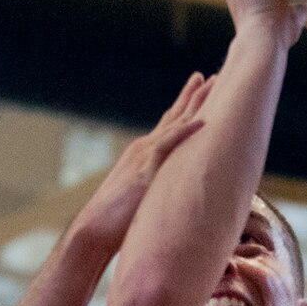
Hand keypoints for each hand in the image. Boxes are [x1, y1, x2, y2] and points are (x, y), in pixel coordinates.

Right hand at [70, 74, 209, 248]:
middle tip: (212, 76)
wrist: (94, 229)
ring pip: (175, 125)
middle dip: (194, 96)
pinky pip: (167, 147)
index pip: (169, 125)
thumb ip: (159, 187)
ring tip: (212, 85)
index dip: (185, 106)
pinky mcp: (144, 172)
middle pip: (175, 117)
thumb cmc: (117, 221)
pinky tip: (202, 122)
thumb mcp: (143, 196)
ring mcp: (144, 158)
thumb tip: (176, 190)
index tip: (201, 86)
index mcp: (145, 155)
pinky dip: (184, 133)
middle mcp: (144, 150)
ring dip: (195, 105)